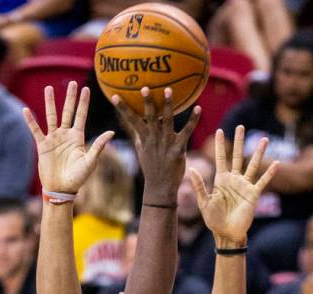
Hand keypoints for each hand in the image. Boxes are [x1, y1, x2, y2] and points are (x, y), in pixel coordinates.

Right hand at [23, 82, 114, 193]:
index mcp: (78, 137)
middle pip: (67, 112)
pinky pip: (36, 130)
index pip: (81, 115)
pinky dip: (31, 121)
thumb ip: (99, 146)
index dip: (83, 103)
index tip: (86, 89)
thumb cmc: (78, 178)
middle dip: (70, 98)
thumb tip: (111, 132)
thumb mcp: (90, 162)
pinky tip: (25, 110)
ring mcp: (54, 139)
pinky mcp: (42, 146)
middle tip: (72, 83)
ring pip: (51, 117)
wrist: (61, 189)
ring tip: (48, 89)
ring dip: (50, 103)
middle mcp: (65, 135)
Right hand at [112, 87, 200, 202]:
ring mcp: (167, 144)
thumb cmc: (152, 169)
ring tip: (168, 90)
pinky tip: (198, 108)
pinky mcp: (179, 149)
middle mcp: (154, 139)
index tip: (114, 95)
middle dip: (147, 102)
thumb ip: (139, 137)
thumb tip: (134, 126)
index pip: (131, 120)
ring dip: (168, 105)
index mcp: (144, 139)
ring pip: (167, 121)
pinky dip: (193, 120)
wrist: (160, 188)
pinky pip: (187, 132)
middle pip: (150, 117)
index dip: (123, 108)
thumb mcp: (142, 152)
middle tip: (145, 87)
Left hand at [189, 126, 278, 245]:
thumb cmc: (214, 220)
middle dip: (239, 142)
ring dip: (259, 152)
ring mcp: (245, 186)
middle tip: (241, 126)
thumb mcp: (204, 202)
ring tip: (265, 138)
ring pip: (253, 165)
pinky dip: (269, 173)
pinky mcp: (253, 194)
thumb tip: (191, 168)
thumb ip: (199, 185)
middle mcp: (234, 180)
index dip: (220, 145)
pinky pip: (263, 181)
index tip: (219, 130)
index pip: (220, 158)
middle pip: (237, 156)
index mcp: (221, 180)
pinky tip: (276, 163)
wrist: (227, 234)